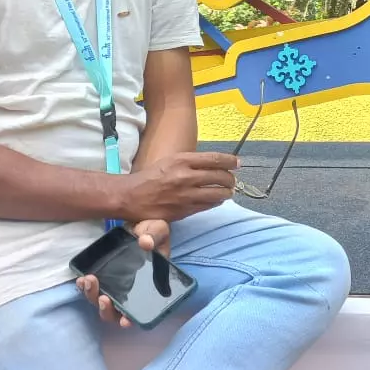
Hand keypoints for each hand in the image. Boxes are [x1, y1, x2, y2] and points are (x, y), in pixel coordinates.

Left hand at [77, 220, 169, 327]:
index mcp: (147, 286)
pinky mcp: (102, 274)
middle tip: (103, 297)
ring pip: (100, 301)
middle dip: (106, 309)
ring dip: (92, 296)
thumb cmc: (153, 231)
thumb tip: (146, 243)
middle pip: (114, 311)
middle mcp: (129, 290)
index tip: (125, 321)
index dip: (130, 319)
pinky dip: (85, 287)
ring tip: (89, 280)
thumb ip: (154, 236)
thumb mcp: (158, 230)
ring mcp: (114, 284)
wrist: (138, 223)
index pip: (138, 310)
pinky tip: (81, 278)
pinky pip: (92, 287)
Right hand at [124, 152, 238, 221]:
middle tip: (232, 181)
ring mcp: (185, 195)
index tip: (237, 163)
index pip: (215, 159)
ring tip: (228, 192)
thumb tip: (214, 164)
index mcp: (182, 160)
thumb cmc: (151, 176)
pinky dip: (215, 202)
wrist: (131, 196)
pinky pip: (207, 206)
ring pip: (217, 194)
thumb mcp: (171, 161)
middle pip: (220, 177)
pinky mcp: (184, 210)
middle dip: (230, 179)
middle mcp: (185, 176)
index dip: (230, 161)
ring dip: (226, 193)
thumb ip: (191, 162)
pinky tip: (216, 200)